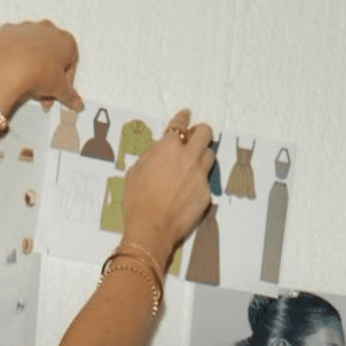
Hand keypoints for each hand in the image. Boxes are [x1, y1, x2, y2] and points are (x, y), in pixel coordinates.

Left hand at [0, 20, 81, 117]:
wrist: (8, 69)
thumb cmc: (37, 73)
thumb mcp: (59, 90)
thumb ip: (70, 96)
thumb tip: (76, 103)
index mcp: (66, 40)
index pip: (71, 64)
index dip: (66, 82)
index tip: (60, 93)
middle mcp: (48, 29)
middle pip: (52, 56)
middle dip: (49, 76)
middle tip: (45, 94)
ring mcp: (28, 28)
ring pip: (34, 49)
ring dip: (34, 66)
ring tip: (29, 86)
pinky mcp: (9, 31)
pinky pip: (15, 44)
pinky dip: (16, 56)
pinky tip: (15, 70)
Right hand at [122, 110, 214, 270]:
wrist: (151, 230)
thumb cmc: (137, 201)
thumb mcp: (135, 171)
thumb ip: (151, 155)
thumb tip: (159, 150)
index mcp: (168, 147)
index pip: (180, 124)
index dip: (183, 118)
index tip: (186, 115)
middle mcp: (188, 157)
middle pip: (205, 133)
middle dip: (200, 132)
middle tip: (194, 137)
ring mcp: (200, 176)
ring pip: (209, 155)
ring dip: (201, 156)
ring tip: (191, 165)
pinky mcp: (206, 194)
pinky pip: (205, 181)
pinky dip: (197, 182)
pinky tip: (186, 191)